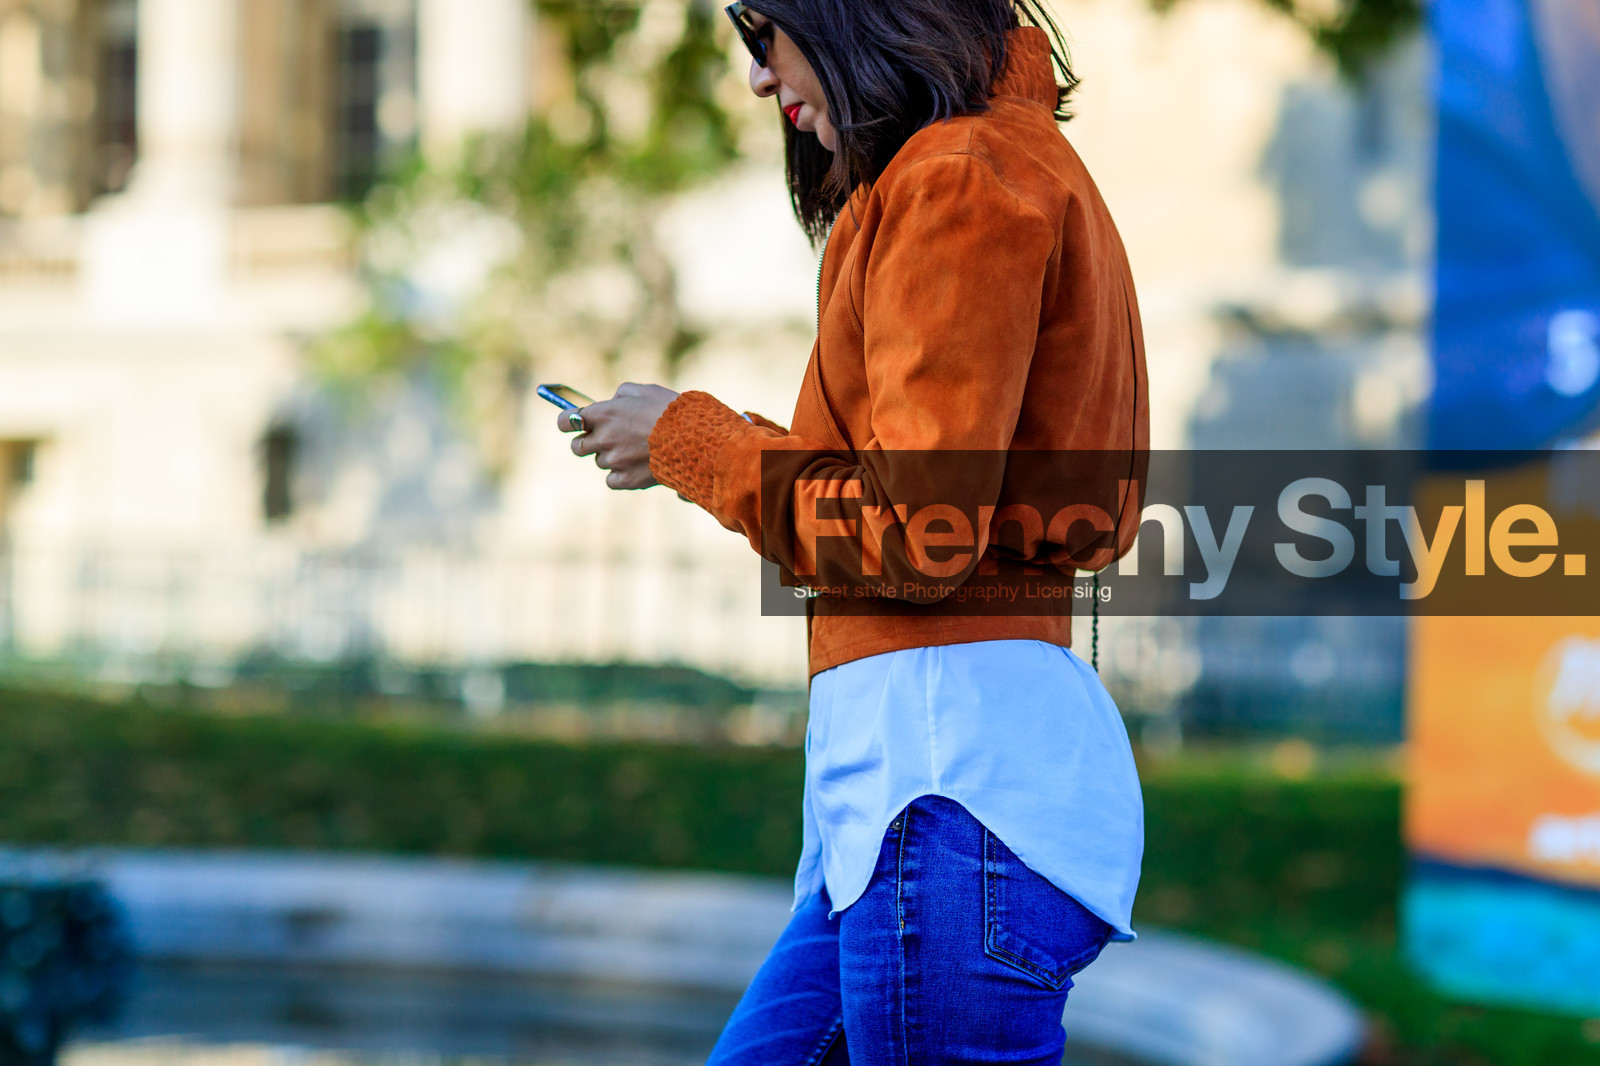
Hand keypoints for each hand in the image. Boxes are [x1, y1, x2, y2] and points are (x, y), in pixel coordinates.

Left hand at [557, 381, 677, 489]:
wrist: (693, 439)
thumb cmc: (670, 411)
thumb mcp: (644, 391)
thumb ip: (620, 396)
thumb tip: (611, 404)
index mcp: (603, 413)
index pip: (566, 421)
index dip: (567, 422)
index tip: (572, 423)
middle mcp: (603, 438)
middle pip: (578, 447)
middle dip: (587, 442)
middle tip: (605, 439)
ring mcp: (613, 461)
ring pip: (600, 462)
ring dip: (611, 456)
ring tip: (635, 449)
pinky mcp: (626, 480)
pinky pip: (612, 480)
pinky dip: (621, 475)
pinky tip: (637, 466)